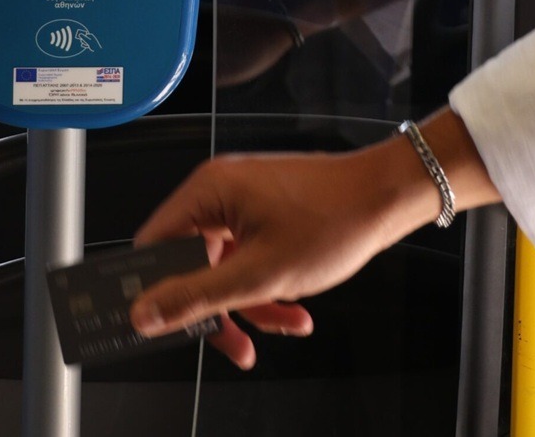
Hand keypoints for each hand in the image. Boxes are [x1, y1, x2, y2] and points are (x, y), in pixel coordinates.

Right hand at [129, 109, 498, 368]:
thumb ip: (196, 296)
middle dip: (217, 308)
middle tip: (234, 343)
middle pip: (190, 262)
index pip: (153, 246)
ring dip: (250, 304)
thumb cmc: (335, 220)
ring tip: (286, 325)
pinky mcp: (265, 213)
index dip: (153, 289)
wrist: (390, 196)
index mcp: (206, 193)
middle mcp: (218, 191)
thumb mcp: (259, 275)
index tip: (162, 324)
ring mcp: (243, 202)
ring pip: (225, 267)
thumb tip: (144, 314)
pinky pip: (249, 257)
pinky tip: (296, 309)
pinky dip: (267, 286)